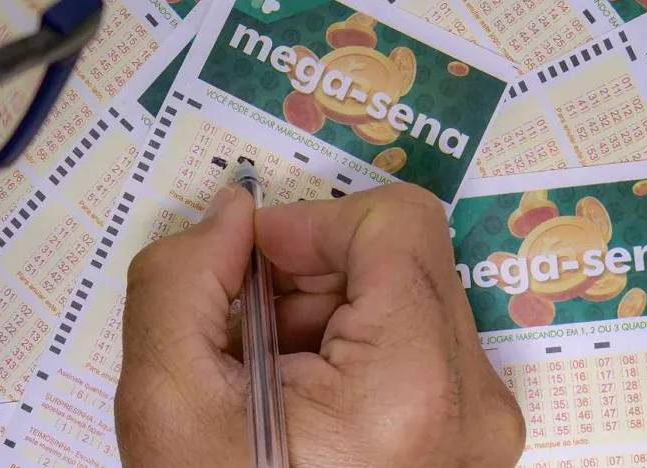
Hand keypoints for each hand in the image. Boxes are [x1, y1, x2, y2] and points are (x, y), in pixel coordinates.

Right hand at [115, 183, 524, 466]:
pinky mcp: (468, 435)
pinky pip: (412, 341)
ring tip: (268, 375)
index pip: (396, 222)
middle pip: (400, 258)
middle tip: (247, 329)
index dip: (311, 223)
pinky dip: (348, 344)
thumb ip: (183, 276)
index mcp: (413, 386)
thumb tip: (233, 213)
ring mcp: (480, 424)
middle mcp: (474, 402)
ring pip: (404, 295)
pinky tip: (299, 396)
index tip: (251, 263)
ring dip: (324, 311)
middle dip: (310, 274)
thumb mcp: (166, 396)